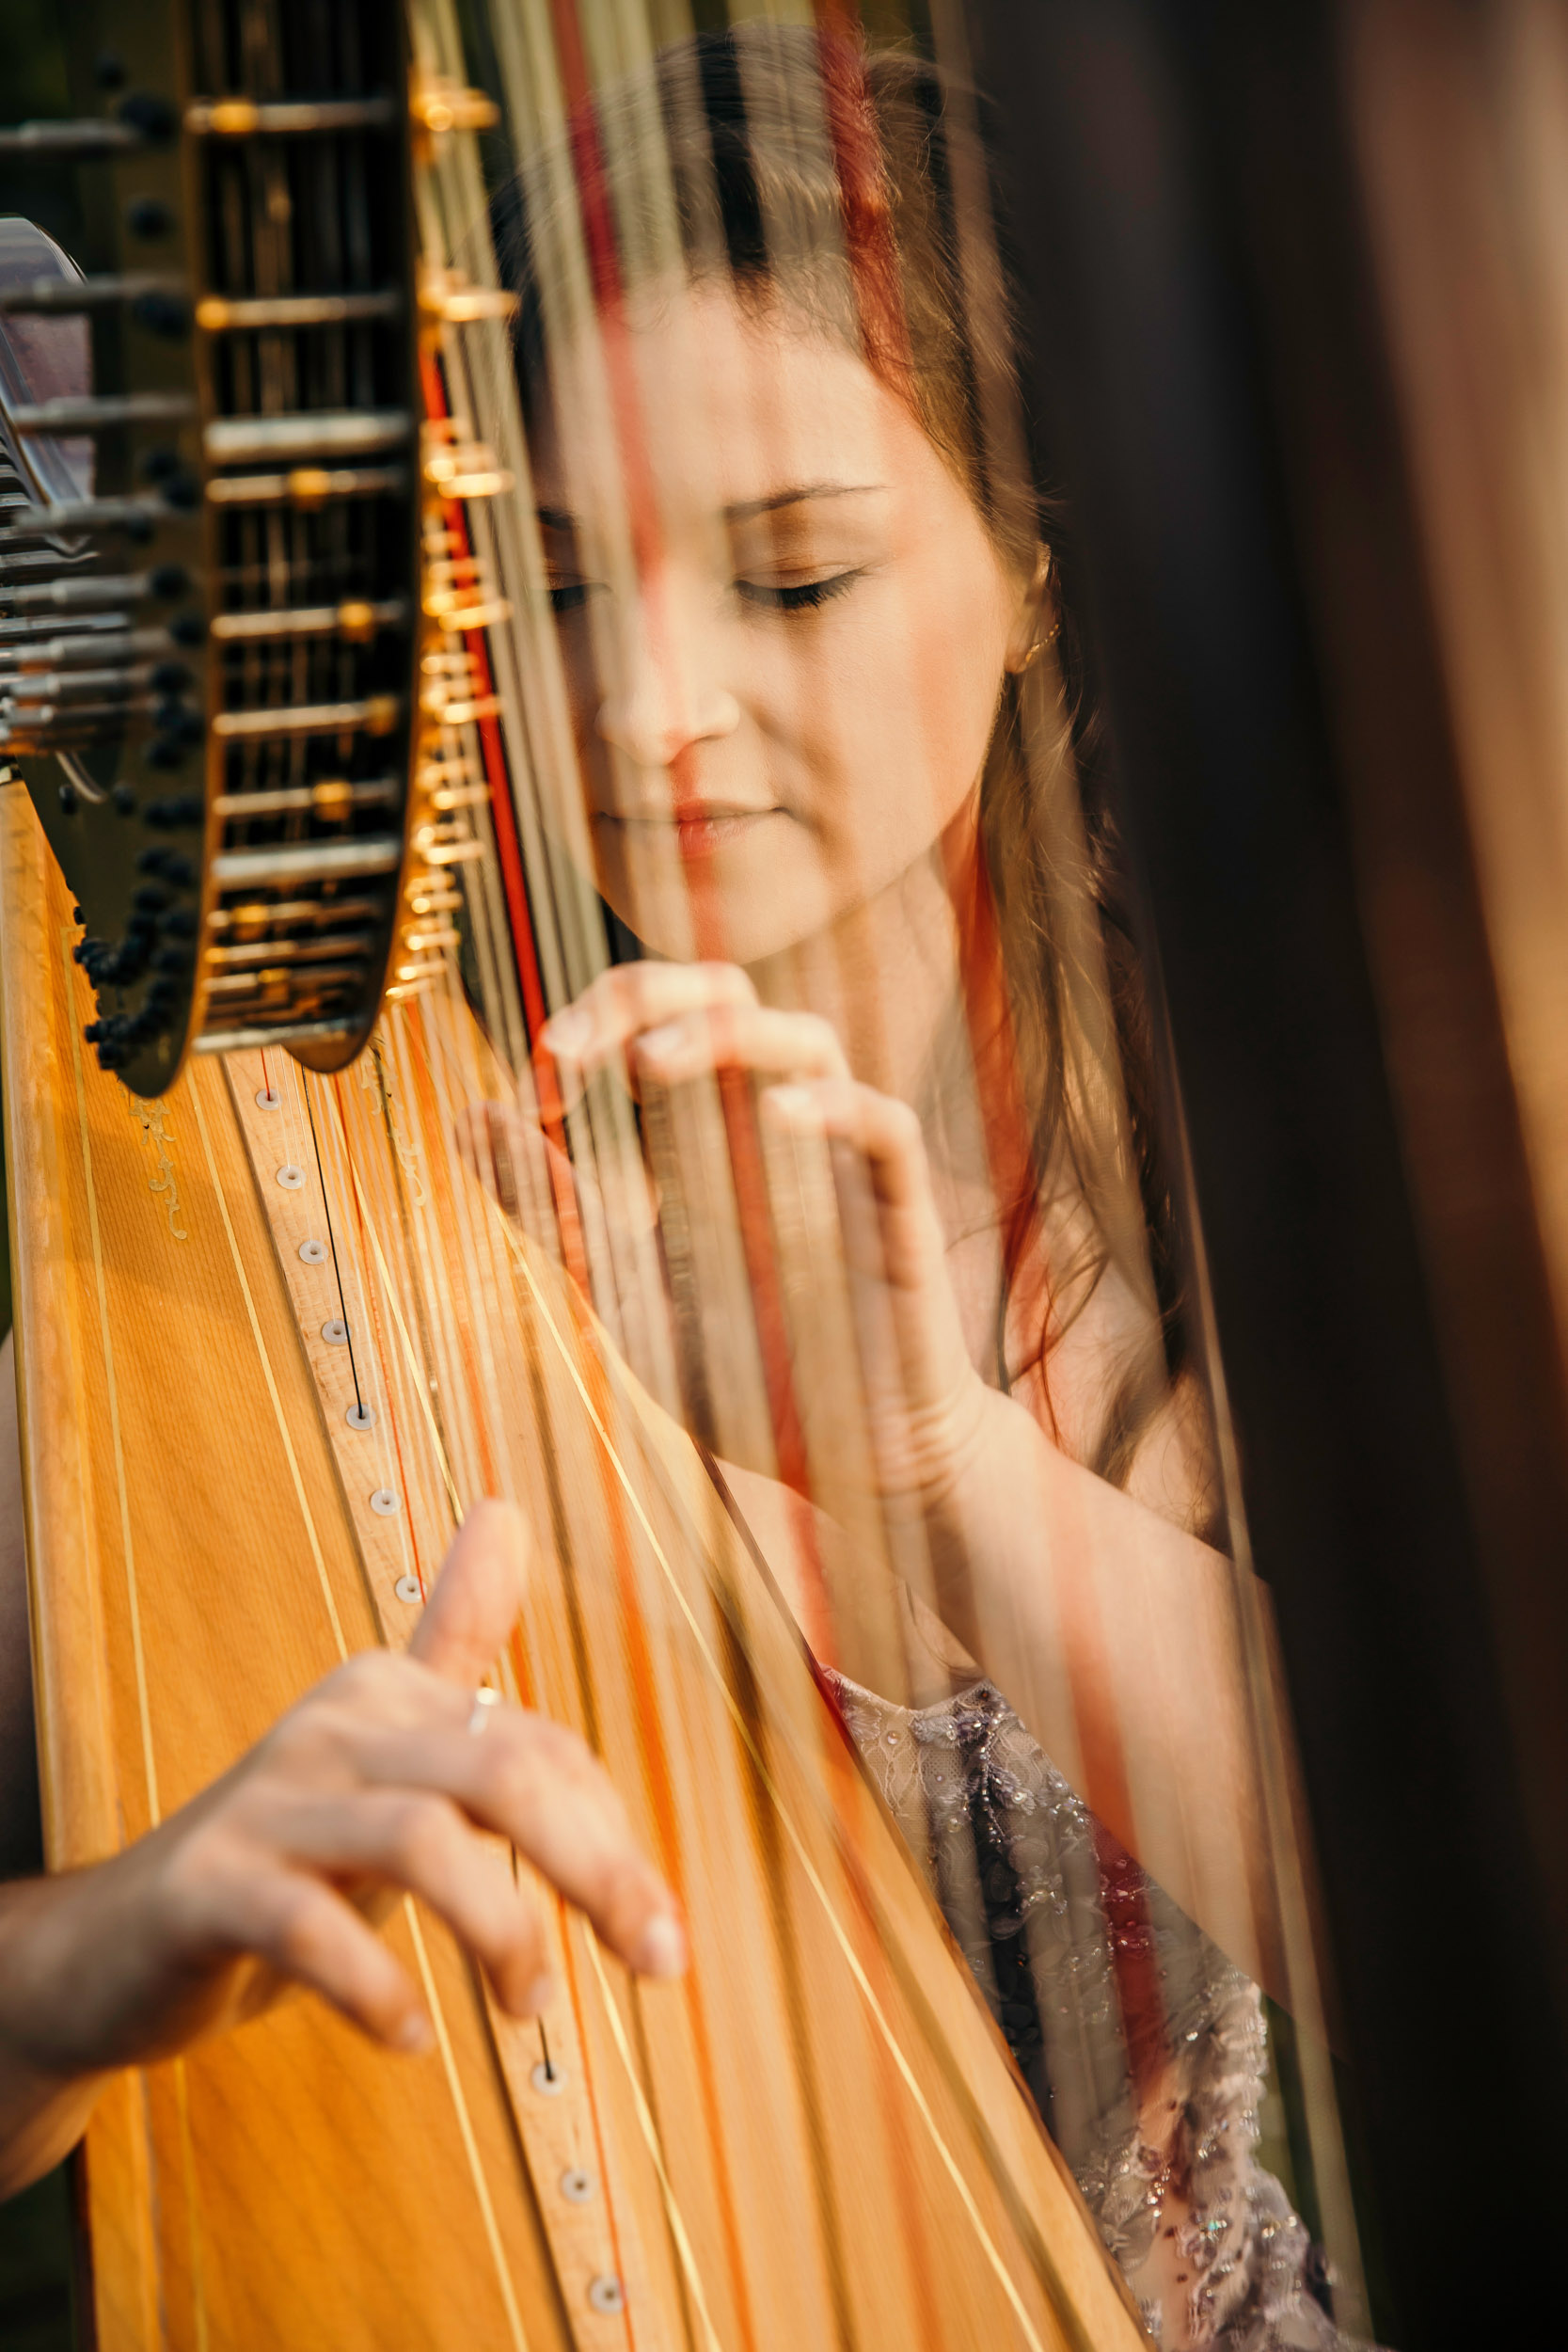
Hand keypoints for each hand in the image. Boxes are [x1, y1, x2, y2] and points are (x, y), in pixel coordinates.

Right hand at [0, 1502, 683, 2193]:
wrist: (116, 1940)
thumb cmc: (286, 1850)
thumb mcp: (384, 1754)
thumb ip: (453, 1641)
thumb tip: (505, 1509)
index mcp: (389, 1693)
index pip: (546, 1753)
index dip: (615, 1843)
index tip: (658, 1935)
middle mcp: (334, 1727)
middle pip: (503, 1775)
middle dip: (595, 1870)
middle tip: (649, 1962)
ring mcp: (266, 1806)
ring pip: (420, 1841)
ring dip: (500, 1933)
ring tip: (526, 2010)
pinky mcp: (208, 1890)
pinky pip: (308, 1929)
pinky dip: (376, 1987)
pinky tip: (412, 2036)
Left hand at [537, 963, 994, 1510]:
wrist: (849, 1470)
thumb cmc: (747, 1383)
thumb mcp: (622, 1296)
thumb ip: (555, 1212)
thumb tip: (468, 1117)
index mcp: (694, 1146)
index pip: (645, 1028)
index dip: (583, 1028)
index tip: (531, 1092)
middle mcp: (764, 1135)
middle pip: (724, 995)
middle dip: (643, 995)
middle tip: (563, 1051)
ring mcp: (833, 1166)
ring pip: (805, 1040)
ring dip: (723, 1032)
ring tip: (646, 1063)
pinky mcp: (896, 1211)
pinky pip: (883, 1125)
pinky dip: (837, 1107)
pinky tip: (780, 1121)